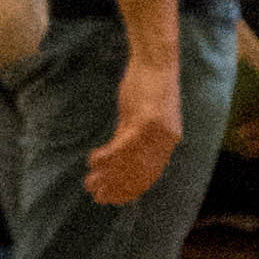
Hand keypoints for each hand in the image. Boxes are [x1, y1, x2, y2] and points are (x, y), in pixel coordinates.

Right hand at [83, 40, 188, 205]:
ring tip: (90, 183)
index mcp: (168, 141)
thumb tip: (118, 156)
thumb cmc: (147, 84)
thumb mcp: (140, 114)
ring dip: (107, 176)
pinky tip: (92, 160)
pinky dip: (106, 157)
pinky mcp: (145, 121)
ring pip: (129, 163)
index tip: (114, 199)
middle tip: (97, 196)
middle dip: (116, 187)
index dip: (131, 190)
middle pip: (139, 173)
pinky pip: (122, 147)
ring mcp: (157, 132)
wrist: (156, 60)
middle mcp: (166, 141)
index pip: (150, 175)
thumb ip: (131, 135)